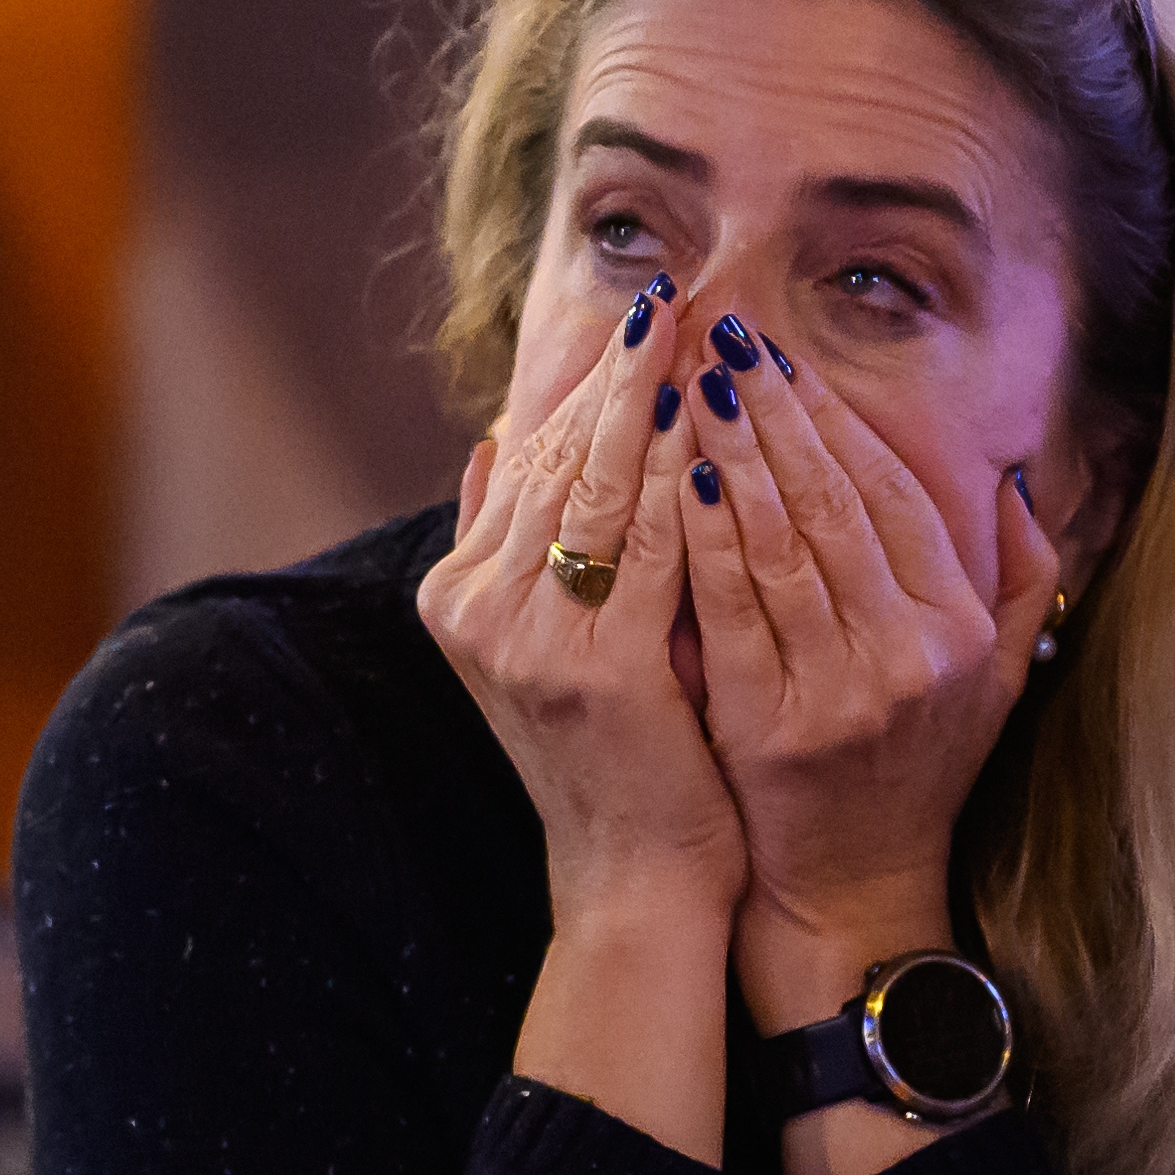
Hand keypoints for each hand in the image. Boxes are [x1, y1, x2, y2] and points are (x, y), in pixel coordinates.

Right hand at [415, 298, 743, 936]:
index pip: (524, 459)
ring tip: (694, 334)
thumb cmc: (611, 759)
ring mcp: (526, 640)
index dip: (583, 385)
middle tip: (670, 297)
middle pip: (553, 458)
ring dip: (649, 402)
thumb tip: (484, 441)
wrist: (633, 876)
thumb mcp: (533, 648)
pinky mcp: (594, 668)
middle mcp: (476, 610)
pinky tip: (717, 424)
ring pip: (594, 486)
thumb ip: (503, 548)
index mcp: (457, 596)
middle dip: (616, 374)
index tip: (638, 318)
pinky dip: (680, 477)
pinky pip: (645, 544)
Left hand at [675, 328, 1055, 1022]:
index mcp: (961, 628)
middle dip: (777, 409)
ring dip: (734, 449)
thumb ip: (1018, 576)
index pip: (896, 495)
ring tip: (690, 382)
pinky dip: (706, 535)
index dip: (838, 419)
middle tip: (724, 337)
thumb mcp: (995, 676)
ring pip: (781, 542)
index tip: (785, 358)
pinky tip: (678, 475)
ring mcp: (843, 689)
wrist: (852, 887)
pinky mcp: (773, 723)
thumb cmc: (916, 768)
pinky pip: (733, 607)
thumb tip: (1013, 478)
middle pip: (835, 502)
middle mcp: (911, 653)